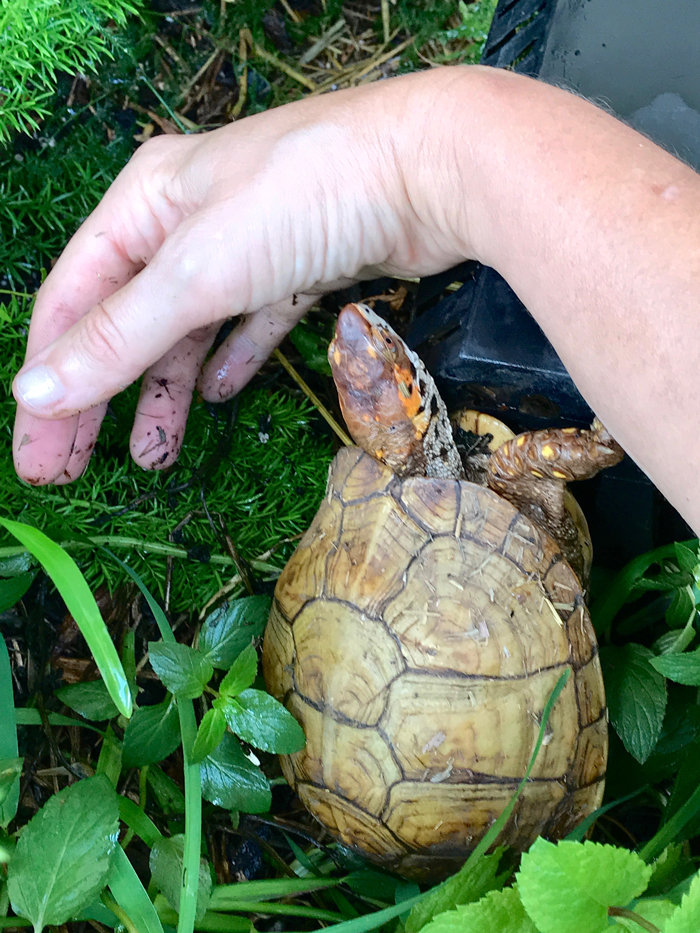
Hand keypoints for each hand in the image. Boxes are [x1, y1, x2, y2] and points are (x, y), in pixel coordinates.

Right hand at [12, 69, 469, 484]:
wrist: (429, 168)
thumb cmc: (301, 198)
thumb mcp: (196, 271)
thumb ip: (119, 337)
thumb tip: (34, 395)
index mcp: (143, 203)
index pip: (73, 302)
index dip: (51, 380)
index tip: (39, 453)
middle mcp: (187, 218)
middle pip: (124, 320)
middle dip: (100, 395)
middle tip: (74, 469)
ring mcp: (248, 241)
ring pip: (188, 329)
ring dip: (168, 391)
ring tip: (155, 455)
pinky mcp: (300, 264)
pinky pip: (252, 320)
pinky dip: (234, 357)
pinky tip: (222, 393)